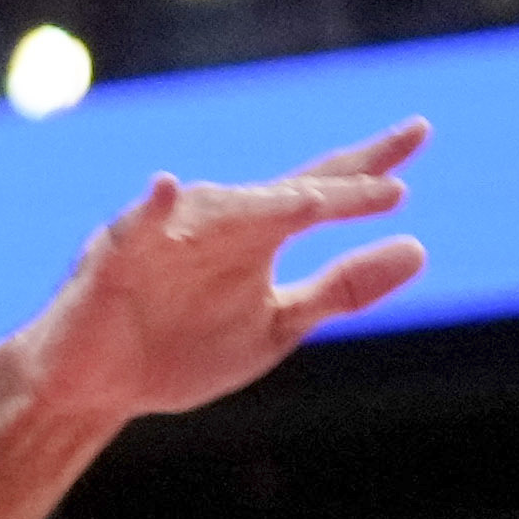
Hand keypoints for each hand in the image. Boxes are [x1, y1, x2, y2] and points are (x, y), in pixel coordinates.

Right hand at [8, 124, 429, 425]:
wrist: (98, 389)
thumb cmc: (181, 351)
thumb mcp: (278, 324)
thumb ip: (342, 288)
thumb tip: (419, 246)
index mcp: (257, 236)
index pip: (320, 189)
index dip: (369, 165)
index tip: (420, 130)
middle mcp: (216, 223)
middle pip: (282, 196)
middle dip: (331, 189)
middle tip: (387, 186)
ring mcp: (165, 235)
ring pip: (221, 210)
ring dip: (266, 205)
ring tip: (314, 204)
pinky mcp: (115, 258)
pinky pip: (133, 227)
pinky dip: (149, 209)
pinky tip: (167, 189)